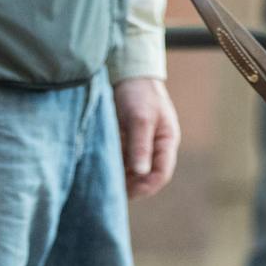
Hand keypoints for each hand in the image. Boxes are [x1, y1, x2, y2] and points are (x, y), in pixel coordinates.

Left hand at [114, 77, 180, 199]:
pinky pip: (120, 160)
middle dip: (130, 186)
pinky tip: (98, 169)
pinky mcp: (126, 142)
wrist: (128, 72)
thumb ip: (140, 146)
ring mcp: (140, 145)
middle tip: (109, 192)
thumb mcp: (140, 119)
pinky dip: (112, 166)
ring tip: (102, 183)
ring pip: (132, 171)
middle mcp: (155, 148)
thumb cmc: (139, 93)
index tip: (125, 192)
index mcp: (166, 143)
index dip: (145, 187)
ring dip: (119, 177)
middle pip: (146, 177)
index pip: (160, 174)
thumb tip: (141, 174)